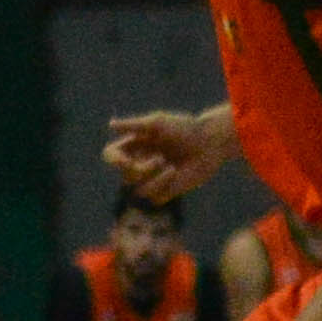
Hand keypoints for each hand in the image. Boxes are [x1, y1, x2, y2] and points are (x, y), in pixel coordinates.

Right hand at [103, 105, 234, 188]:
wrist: (210, 144)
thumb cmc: (185, 129)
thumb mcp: (158, 123)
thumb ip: (134, 126)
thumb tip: (110, 125)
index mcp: (134, 145)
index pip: (111, 156)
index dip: (114, 160)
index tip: (124, 161)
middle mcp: (140, 162)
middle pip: (125, 175)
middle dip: (140, 169)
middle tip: (160, 159)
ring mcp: (153, 179)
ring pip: (139, 190)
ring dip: (154, 178)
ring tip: (171, 166)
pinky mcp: (166, 192)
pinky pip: (154, 198)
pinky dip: (163, 186)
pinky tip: (176, 174)